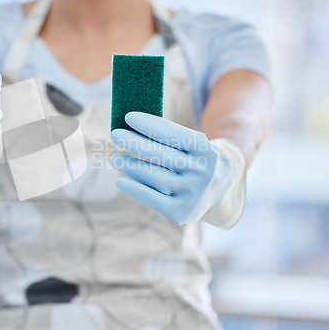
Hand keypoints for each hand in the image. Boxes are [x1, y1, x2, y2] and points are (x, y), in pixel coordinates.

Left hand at [110, 112, 232, 224]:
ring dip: (132, 167)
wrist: (214, 191)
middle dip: (137, 143)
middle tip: (115, 134)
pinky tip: (121, 182)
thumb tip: (129, 128)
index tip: (128, 117)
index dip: (151, 125)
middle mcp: (203, 174)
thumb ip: (166, 138)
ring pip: (157, 178)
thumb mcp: (189, 146)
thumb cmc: (191, 160)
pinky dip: (135, 190)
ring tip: (116, 159)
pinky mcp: (181, 212)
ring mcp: (193, 195)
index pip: (177, 135)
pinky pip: (154, 201)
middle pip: (164, 156)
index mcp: (207, 152)